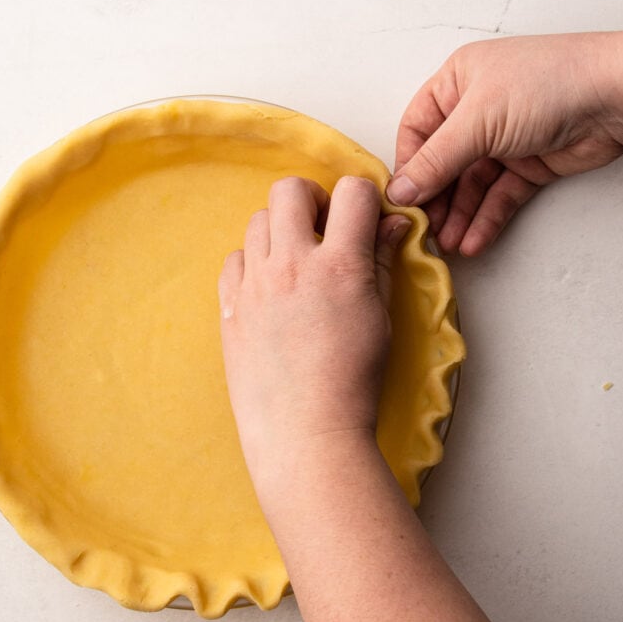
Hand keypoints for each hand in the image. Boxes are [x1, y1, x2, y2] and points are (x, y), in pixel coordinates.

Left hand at [218, 176, 408, 482]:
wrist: (306, 431)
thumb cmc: (352, 382)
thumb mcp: (381, 318)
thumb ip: (382, 262)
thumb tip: (392, 223)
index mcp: (340, 266)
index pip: (352, 193)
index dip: (364, 197)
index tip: (364, 217)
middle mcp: (292, 265)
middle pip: (291, 190)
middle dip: (312, 199)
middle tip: (323, 229)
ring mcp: (255, 284)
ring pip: (257, 220)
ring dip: (280, 229)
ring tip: (296, 262)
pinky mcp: (230, 306)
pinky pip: (234, 259)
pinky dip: (253, 262)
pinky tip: (270, 288)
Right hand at [387, 32, 622, 254]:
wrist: (615, 97)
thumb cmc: (549, 84)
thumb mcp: (477, 121)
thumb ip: (436, 161)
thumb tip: (401, 190)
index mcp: (458, 82)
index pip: (418, 130)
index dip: (409, 166)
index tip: (402, 199)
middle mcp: (477, 110)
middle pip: (443, 163)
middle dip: (435, 199)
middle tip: (424, 229)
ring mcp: (504, 138)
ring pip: (471, 185)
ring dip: (459, 215)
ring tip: (449, 243)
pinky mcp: (529, 164)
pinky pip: (499, 196)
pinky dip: (486, 218)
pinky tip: (474, 239)